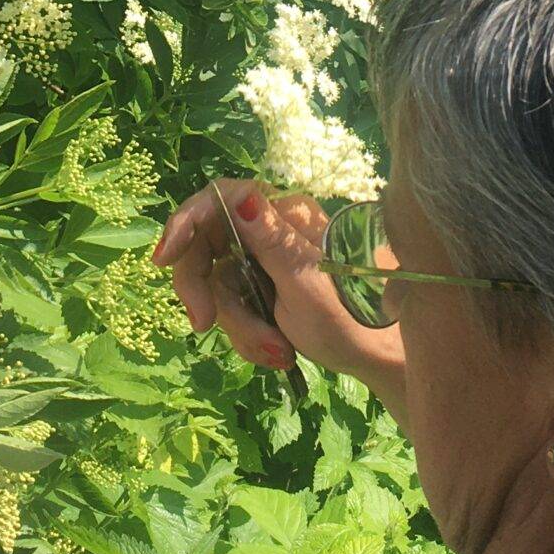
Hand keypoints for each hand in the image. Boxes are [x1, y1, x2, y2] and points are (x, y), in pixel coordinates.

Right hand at [152, 177, 406, 406]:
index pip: (219, 199)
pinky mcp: (269, 292)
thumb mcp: (305, 283)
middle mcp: (273, 232)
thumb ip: (268, 239)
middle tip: (204, 326)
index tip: (163, 259)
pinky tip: (279, 353)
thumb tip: (239, 194)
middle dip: (207, 292)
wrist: (389, 359)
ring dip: (239, 326)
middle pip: (209, 248)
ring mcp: (269, 263)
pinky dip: (251, 335)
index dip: (185, 222)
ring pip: (221, 287)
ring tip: (277, 352)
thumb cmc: (356, 319)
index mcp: (285, 216)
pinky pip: (237, 309)